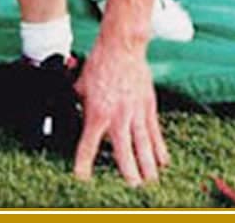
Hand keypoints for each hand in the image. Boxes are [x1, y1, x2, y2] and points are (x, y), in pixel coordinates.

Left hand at [73, 39, 168, 186]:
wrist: (122, 46)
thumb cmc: (99, 64)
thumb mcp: (80, 87)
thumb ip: (79, 105)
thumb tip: (70, 111)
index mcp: (97, 114)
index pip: (88, 146)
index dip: (84, 165)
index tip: (82, 178)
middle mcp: (117, 116)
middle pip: (124, 153)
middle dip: (128, 174)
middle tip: (133, 189)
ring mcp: (135, 112)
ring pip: (143, 145)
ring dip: (148, 166)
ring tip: (151, 182)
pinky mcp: (148, 106)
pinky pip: (155, 131)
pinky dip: (160, 147)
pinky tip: (163, 161)